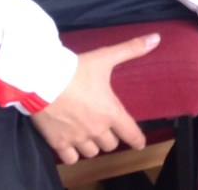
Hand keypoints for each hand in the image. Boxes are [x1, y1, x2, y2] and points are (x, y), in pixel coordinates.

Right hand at [30, 33, 159, 163]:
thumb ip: (132, 49)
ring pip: (92, 152)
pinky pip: (71, 158)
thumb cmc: (76, 70)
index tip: (140, 144)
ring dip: (93, 145)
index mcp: (111, 112)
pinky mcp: (57, 142)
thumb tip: (156, 38)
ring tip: (90, 134)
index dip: (137, 140)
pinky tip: (72, 145)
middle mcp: (96, 129)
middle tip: (106, 126)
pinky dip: (73, 154)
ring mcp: (76, 138)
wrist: (42, 80)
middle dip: (111, 136)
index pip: (131, 133)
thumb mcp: (106, 57)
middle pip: (111, 144)